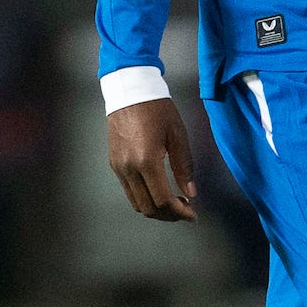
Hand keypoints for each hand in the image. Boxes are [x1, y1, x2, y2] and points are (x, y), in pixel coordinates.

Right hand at [107, 98, 197, 222]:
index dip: (180, 212)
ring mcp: (119, 167)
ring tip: (173, 202)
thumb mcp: (177, 135)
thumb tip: (191, 193)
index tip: (192, 214)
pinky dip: (144, 198)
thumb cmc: (156, 108)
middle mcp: (129, 167)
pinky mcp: (114, 164)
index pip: (163, 200)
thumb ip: (184, 166)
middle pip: (148, 208)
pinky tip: (157, 190)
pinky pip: (129, 191)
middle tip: (185, 210)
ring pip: (136, 203)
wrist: (130, 91)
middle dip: (169, 215)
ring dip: (156, 209)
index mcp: (147, 160)